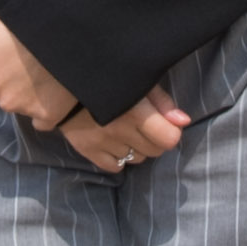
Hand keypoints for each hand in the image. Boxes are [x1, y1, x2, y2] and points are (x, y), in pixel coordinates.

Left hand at [0, 14, 82, 132]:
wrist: (68, 39)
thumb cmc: (28, 30)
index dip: (2, 66)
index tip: (16, 55)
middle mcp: (6, 102)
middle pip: (6, 94)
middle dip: (15, 82)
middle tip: (32, 63)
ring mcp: (29, 112)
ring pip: (23, 106)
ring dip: (30, 94)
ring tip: (46, 73)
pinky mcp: (50, 117)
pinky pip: (42, 120)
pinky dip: (45, 109)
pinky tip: (53, 92)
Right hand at [54, 89, 192, 172]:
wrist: (62, 81)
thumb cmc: (108, 78)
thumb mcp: (138, 80)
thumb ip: (162, 101)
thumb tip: (184, 122)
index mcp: (135, 110)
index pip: (169, 138)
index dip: (170, 131)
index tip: (164, 124)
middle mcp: (120, 129)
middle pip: (155, 151)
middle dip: (155, 140)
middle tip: (144, 125)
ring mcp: (102, 142)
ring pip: (136, 159)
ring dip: (136, 148)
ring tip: (126, 131)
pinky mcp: (86, 150)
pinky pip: (115, 167)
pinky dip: (118, 158)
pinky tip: (114, 142)